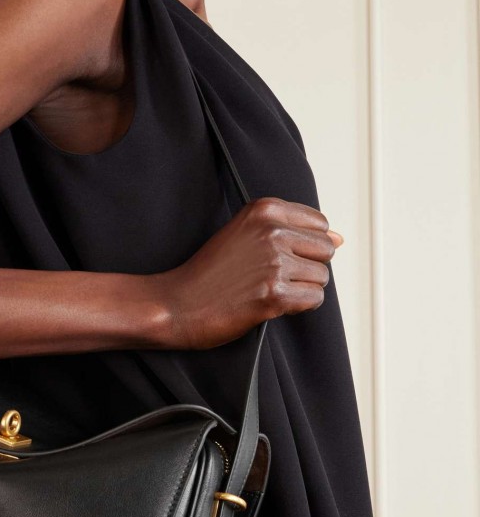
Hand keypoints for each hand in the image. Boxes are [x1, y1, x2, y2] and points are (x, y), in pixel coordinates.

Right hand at [152, 197, 342, 350]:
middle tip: (270, 276)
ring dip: (300, 289)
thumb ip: (292, 231)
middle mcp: (272, 231)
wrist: (177, 302)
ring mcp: (274, 263)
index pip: (319, 224)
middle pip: (325, 250)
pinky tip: (270, 303)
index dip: (303, 246)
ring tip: (266, 289)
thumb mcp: (244, 235)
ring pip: (321, 277)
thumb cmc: (208, 273)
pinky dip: (297, 306)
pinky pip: (313, 299)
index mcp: (265, 210)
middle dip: (305, 267)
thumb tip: (339, 239)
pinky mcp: (274, 294)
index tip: (276, 256)